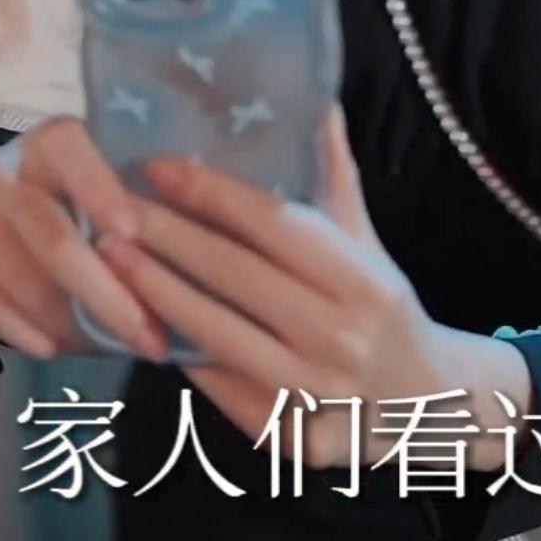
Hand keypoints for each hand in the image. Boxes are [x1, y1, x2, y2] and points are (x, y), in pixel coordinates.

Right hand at [0, 116, 171, 362]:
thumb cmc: (61, 187)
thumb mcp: (93, 173)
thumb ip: (130, 202)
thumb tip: (185, 259)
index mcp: (50, 142)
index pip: (75, 160)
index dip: (102, 195)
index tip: (134, 236)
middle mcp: (1, 174)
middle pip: (56, 243)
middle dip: (110, 299)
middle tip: (152, 339)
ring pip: (27, 286)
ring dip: (76, 327)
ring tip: (115, 346)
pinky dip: (31, 335)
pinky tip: (62, 347)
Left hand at [105, 110, 532, 465]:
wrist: (430, 406)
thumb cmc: (384, 311)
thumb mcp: (369, 245)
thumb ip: (335, 179)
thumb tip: (317, 102)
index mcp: (366, 281)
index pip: (278, 226)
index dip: (213, 194)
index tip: (158, 165)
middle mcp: (344, 337)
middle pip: (238, 278)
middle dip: (168, 238)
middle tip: (113, 208)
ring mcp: (318, 394)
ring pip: (220, 336)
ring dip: (158, 294)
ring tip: (109, 257)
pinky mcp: (293, 438)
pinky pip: (223, 389)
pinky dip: (182, 353)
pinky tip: (140, 319)